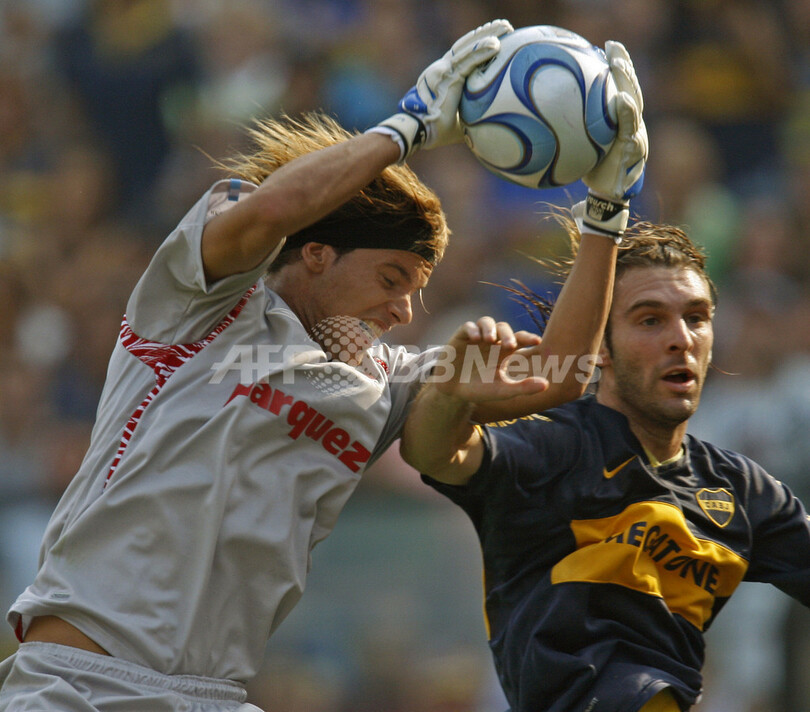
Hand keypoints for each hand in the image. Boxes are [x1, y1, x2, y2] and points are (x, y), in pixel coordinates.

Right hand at [368, 20, 512, 161]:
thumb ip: (473, 117)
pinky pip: (467, 61)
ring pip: (468, 48)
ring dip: (488, 36)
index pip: (463, 55)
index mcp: (443, 77)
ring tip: (506, 27)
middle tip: (505, 26)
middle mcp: (441, 69)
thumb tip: (492, 125)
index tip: (495, 37)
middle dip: (485, 33)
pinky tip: (496, 44)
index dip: (478, 44)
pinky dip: (481, 51)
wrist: (417, 132)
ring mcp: (443, 70)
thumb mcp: (460, 121)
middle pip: (467, 45)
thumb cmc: (435, 131)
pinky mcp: (446, 76)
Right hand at [430, 317, 547, 402]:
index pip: (520, 339)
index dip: (528, 338)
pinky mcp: (461, 337)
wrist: (453, 392)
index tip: (537, 341)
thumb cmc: (480, 390)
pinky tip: (476, 339)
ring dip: (490, 328)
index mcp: (505, 351)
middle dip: (508, 334)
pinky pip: (467, 327)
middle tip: (509, 345)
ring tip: (490, 340)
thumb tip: (546, 385)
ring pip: (486, 321)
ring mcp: (476, 338)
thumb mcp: (503, 390)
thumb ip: (524, 387)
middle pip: (503, 328)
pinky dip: (472, 330)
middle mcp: (492, 341)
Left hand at [575, 41, 647, 240]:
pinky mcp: (634, 151)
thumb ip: (567, 132)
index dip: (615, 69)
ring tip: (619, 66)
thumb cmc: (591, 173)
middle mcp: (630, 125)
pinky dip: (627, 113)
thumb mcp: (577, 149)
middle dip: (624, 67)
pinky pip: (631, 128)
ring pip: (635, 104)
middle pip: (630, 89)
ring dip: (628, 82)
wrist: (607, 200)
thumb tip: (532, 121)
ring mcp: (635, 136)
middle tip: (612, 47)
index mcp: (618, 122)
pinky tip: (620, 100)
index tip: (604, 48)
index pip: (618, 89)